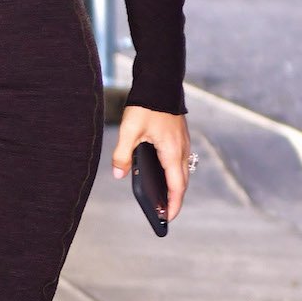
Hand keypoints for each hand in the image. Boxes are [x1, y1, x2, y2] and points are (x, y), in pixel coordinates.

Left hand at [111, 105, 193, 222]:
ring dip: (174, 185)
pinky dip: (173, 171)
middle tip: (162, 213)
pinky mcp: (179, 136)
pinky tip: (160, 171)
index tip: (167, 218)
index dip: (172, 205)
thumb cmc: (146, 106)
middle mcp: (182, 150)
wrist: (160, 82)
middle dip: (173, 199)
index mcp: (172, 152)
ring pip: (181, 170)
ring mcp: (183, 142)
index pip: (176, 187)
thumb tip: (118, 174)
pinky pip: (179, 159)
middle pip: (181, 182)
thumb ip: (123, 154)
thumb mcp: (129, 130)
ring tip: (161, 196)